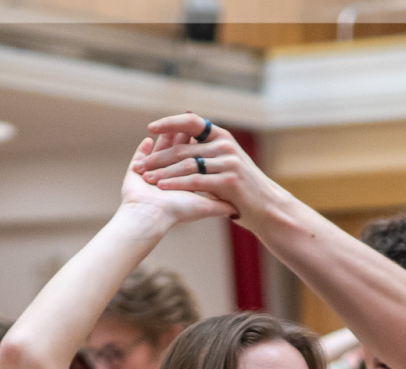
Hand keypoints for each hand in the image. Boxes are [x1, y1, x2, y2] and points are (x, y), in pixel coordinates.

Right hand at [120, 134, 234, 226]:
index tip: (206, 138)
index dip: (197, 149)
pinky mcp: (134, 174)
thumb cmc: (177, 211)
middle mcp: (165, 179)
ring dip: (165, 139)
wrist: (150, 216)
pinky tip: (147, 138)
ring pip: (158, 152)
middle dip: (182, 139)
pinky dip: (143, 149)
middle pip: (175, 153)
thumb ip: (220, 207)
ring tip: (173, 126)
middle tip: (190, 125)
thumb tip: (237, 209)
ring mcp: (147, 176)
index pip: (191, 162)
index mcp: (181, 184)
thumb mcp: (204, 207)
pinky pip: (138, 158)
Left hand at [134, 114, 277, 226]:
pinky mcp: (229, 180)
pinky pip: (196, 180)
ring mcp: (229, 162)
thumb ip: (204, 154)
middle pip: (184, 148)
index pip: (191, 122)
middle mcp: (225, 145)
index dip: (170, 123)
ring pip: (187, 164)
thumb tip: (179, 146)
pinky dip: (177, 183)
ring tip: (146, 179)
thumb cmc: (240, 188)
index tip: (150, 128)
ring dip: (163, 172)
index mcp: (221, 137)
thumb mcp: (224, 164)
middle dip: (158, 158)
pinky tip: (162, 187)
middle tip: (139, 167)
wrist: (265, 207)